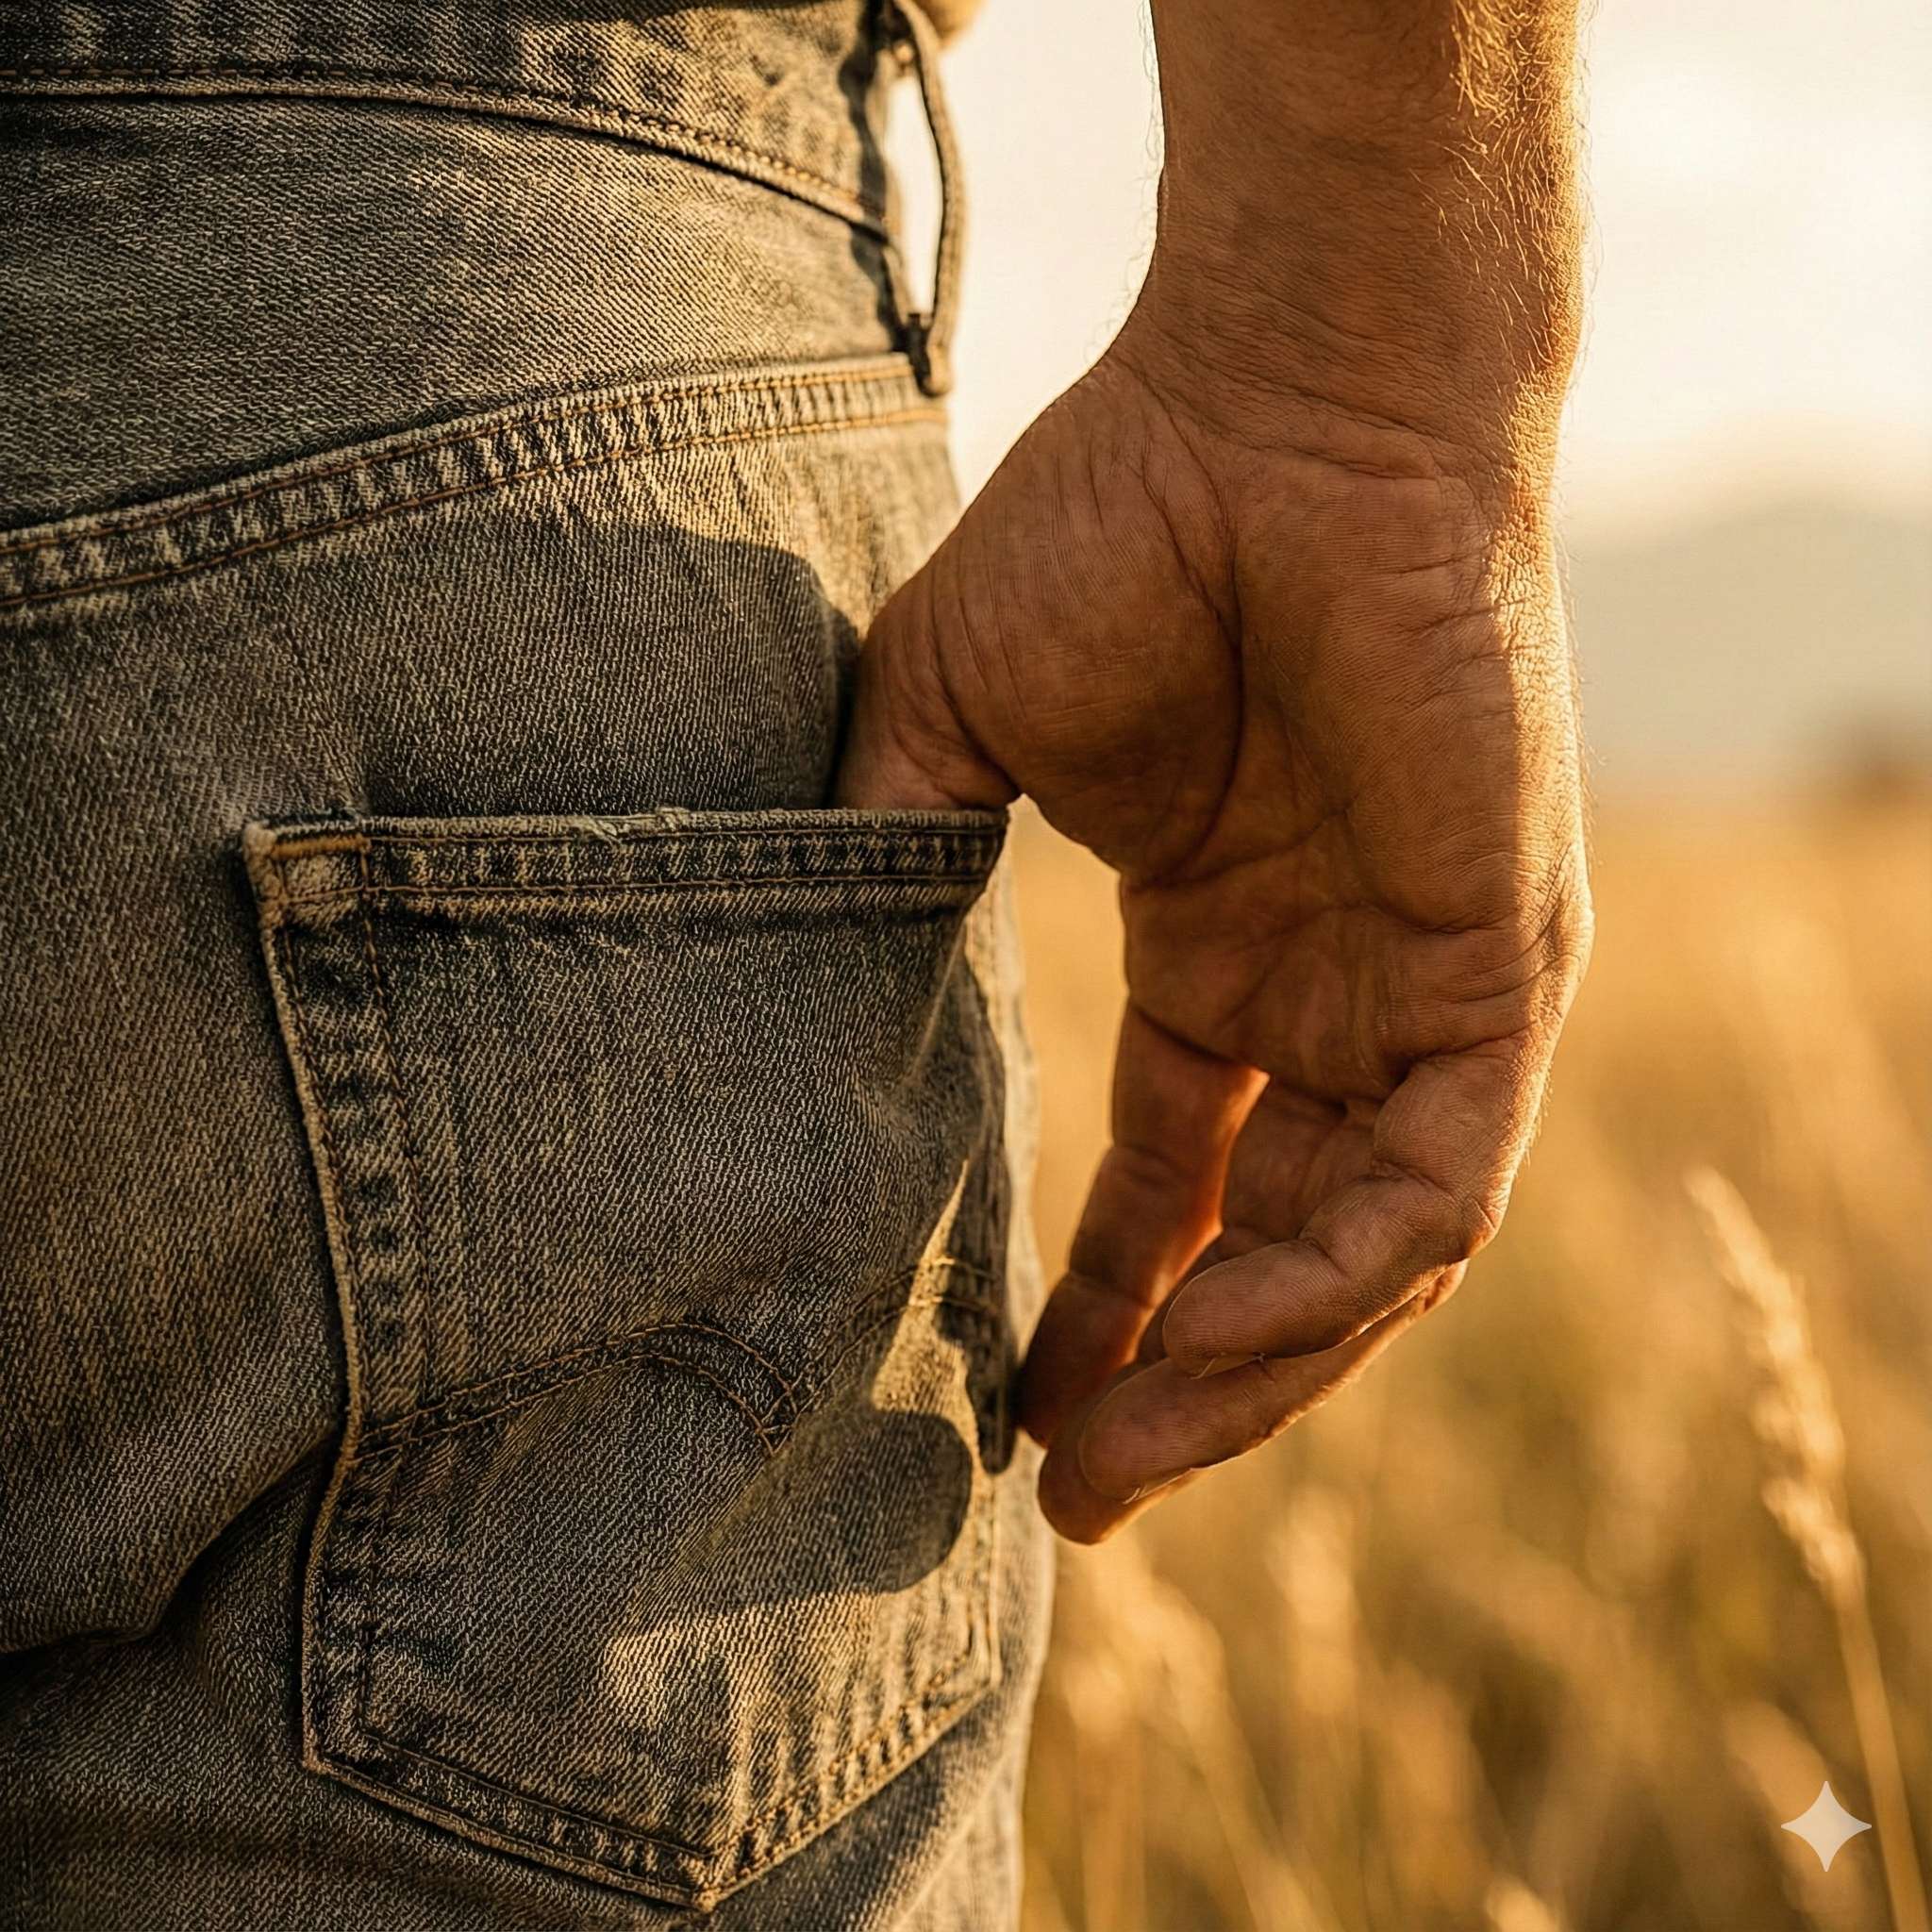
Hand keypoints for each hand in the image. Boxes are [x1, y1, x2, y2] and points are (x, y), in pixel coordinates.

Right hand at [835, 325, 1590, 1541]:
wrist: (1277, 396)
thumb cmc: (1114, 524)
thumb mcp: (942, 730)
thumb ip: (881, 872)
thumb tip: (781, 1003)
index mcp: (1218, 946)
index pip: (1171, 1173)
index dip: (1100, 1299)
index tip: (1021, 1409)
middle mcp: (1326, 988)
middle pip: (1274, 1246)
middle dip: (1182, 1382)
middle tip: (1080, 1495)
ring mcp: (1416, 984)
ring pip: (1367, 1250)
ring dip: (1256, 1368)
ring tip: (1124, 1455)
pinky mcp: (1494, 962)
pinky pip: (1438, 1180)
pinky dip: (1336, 1280)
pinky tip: (1220, 1336)